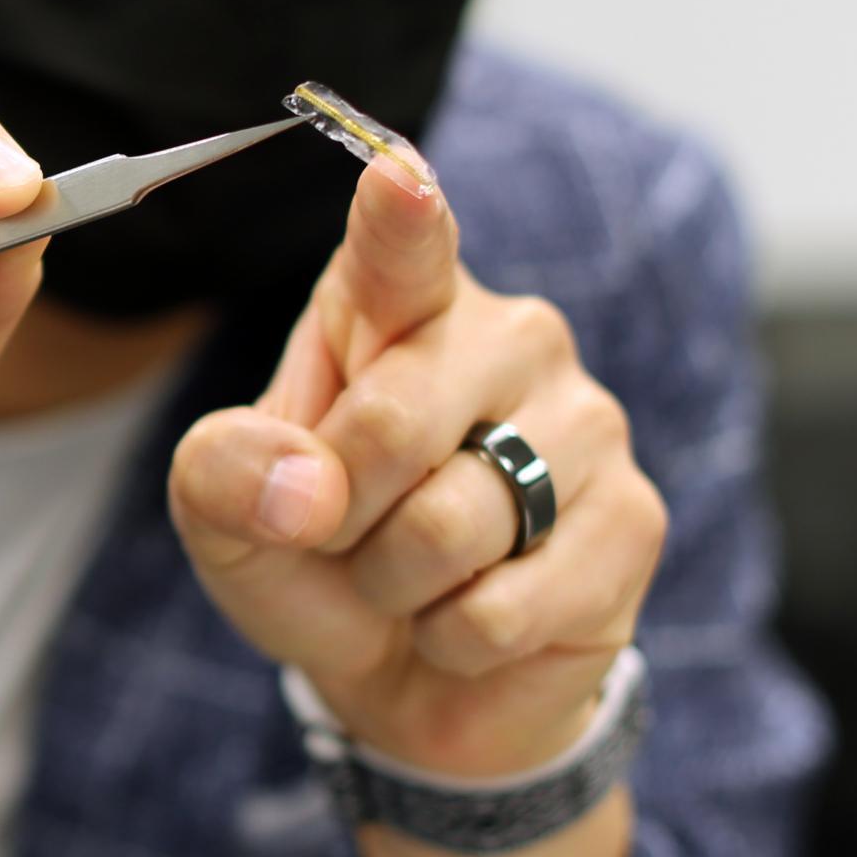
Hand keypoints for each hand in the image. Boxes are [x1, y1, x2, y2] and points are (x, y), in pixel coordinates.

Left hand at [169, 158, 665, 778]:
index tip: (396, 178)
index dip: (400, 213)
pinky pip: (504, 607)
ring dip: (395, 585)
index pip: (403, 245)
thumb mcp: (225, 516)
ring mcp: (585, 423)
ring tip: (409, 577)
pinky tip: (466, 619)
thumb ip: (223, 474)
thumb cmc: (315, 559)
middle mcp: (508, 337)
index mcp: (398, 305)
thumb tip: (300, 491)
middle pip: (394, 422)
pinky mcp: (633, 520)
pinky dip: (454, 639)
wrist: (406, 677)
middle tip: (339, 536)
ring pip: (452, 524)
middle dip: (334, 515)